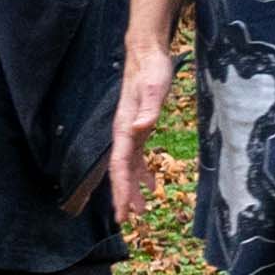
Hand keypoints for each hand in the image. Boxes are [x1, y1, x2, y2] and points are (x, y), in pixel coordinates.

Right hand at [105, 44, 166, 235]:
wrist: (146, 54)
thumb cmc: (151, 70)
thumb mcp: (155, 88)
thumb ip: (148, 109)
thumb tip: (141, 128)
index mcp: (124, 128)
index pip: (119, 166)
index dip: (120, 190)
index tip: (122, 211)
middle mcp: (124, 132)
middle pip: (120, 171)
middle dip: (123, 195)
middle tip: (126, 221)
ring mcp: (130, 130)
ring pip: (128, 166)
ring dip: (133, 188)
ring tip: (141, 210)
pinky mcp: (138, 127)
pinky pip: (137, 156)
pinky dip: (143, 171)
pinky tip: (151, 184)